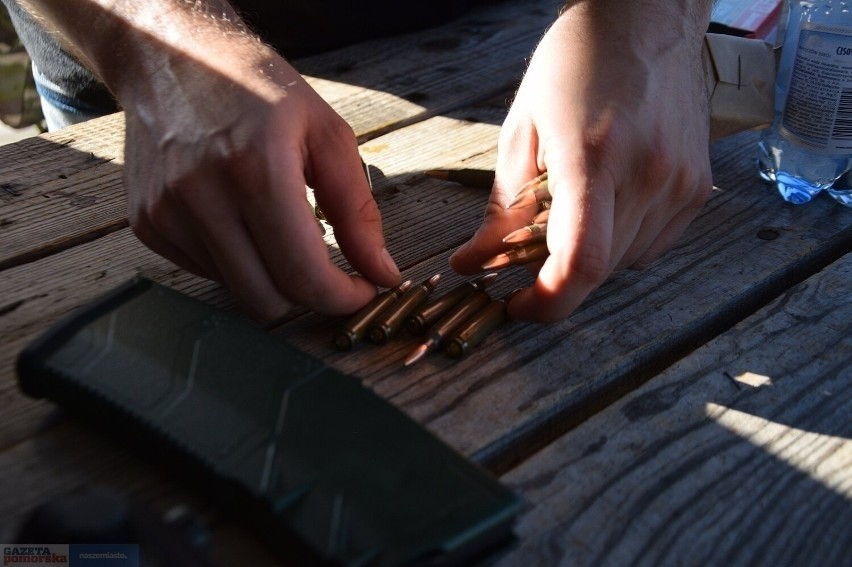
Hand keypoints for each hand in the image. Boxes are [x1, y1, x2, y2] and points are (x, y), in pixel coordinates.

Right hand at [111, 15, 400, 320]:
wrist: (171, 56)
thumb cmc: (255, 88)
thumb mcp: (326, 135)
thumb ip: (358, 211)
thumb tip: (381, 273)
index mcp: (255, 169)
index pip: (303, 276)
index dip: (341, 298)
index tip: (361, 290)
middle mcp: (202, 196)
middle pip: (267, 300)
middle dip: (307, 294)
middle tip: (327, 267)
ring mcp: (166, 213)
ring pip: (236, 291)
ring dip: (270, 276)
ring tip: (278, 226)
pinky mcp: (147, 222)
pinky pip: (205, 272)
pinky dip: (235, 261)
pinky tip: (240, 218)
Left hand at [450, 1, 712, 322]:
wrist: (646, 19)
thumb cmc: (576, 62)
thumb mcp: (522, 128)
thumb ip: (501, 206)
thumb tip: (474, 263)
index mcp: (594, 156)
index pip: (580, 262)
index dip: (547, 303)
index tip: (518, 308)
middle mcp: (648, 174)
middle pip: (599, 270)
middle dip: (554, 278)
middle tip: (524, 255)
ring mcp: (680, 183)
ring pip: (625, 264)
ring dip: (586, 261)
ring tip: (565, 218)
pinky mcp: (697, 187)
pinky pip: (652, 246)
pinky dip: (618, 247)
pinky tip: (602, 211)